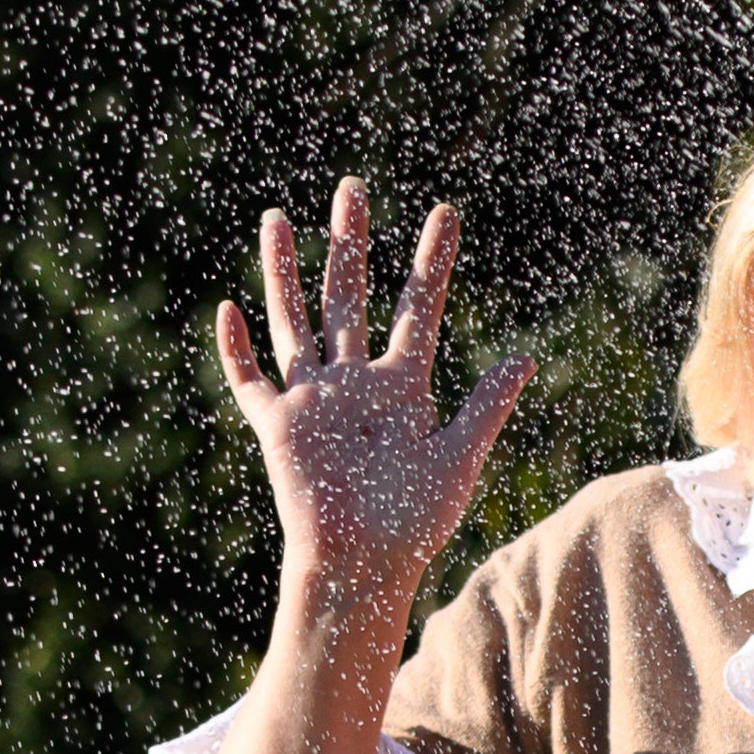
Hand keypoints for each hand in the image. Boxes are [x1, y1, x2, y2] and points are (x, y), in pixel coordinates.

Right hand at [215, 174, 530, 634]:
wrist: (364, 565)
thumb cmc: (413, 524)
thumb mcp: (459, 459)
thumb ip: (487, 406)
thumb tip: (525, 359)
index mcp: (402, 386)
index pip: (416, 307)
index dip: (431, 261)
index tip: (444, 213)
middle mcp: (354, 383)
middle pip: (349, 296)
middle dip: (350, 242)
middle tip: (353, 188)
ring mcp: (313, 400)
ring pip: (295, 321)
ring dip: (285, 271)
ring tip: (279, 218)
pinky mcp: (278, 426)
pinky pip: (250, 381)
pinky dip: (236, 349)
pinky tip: (227, 308)